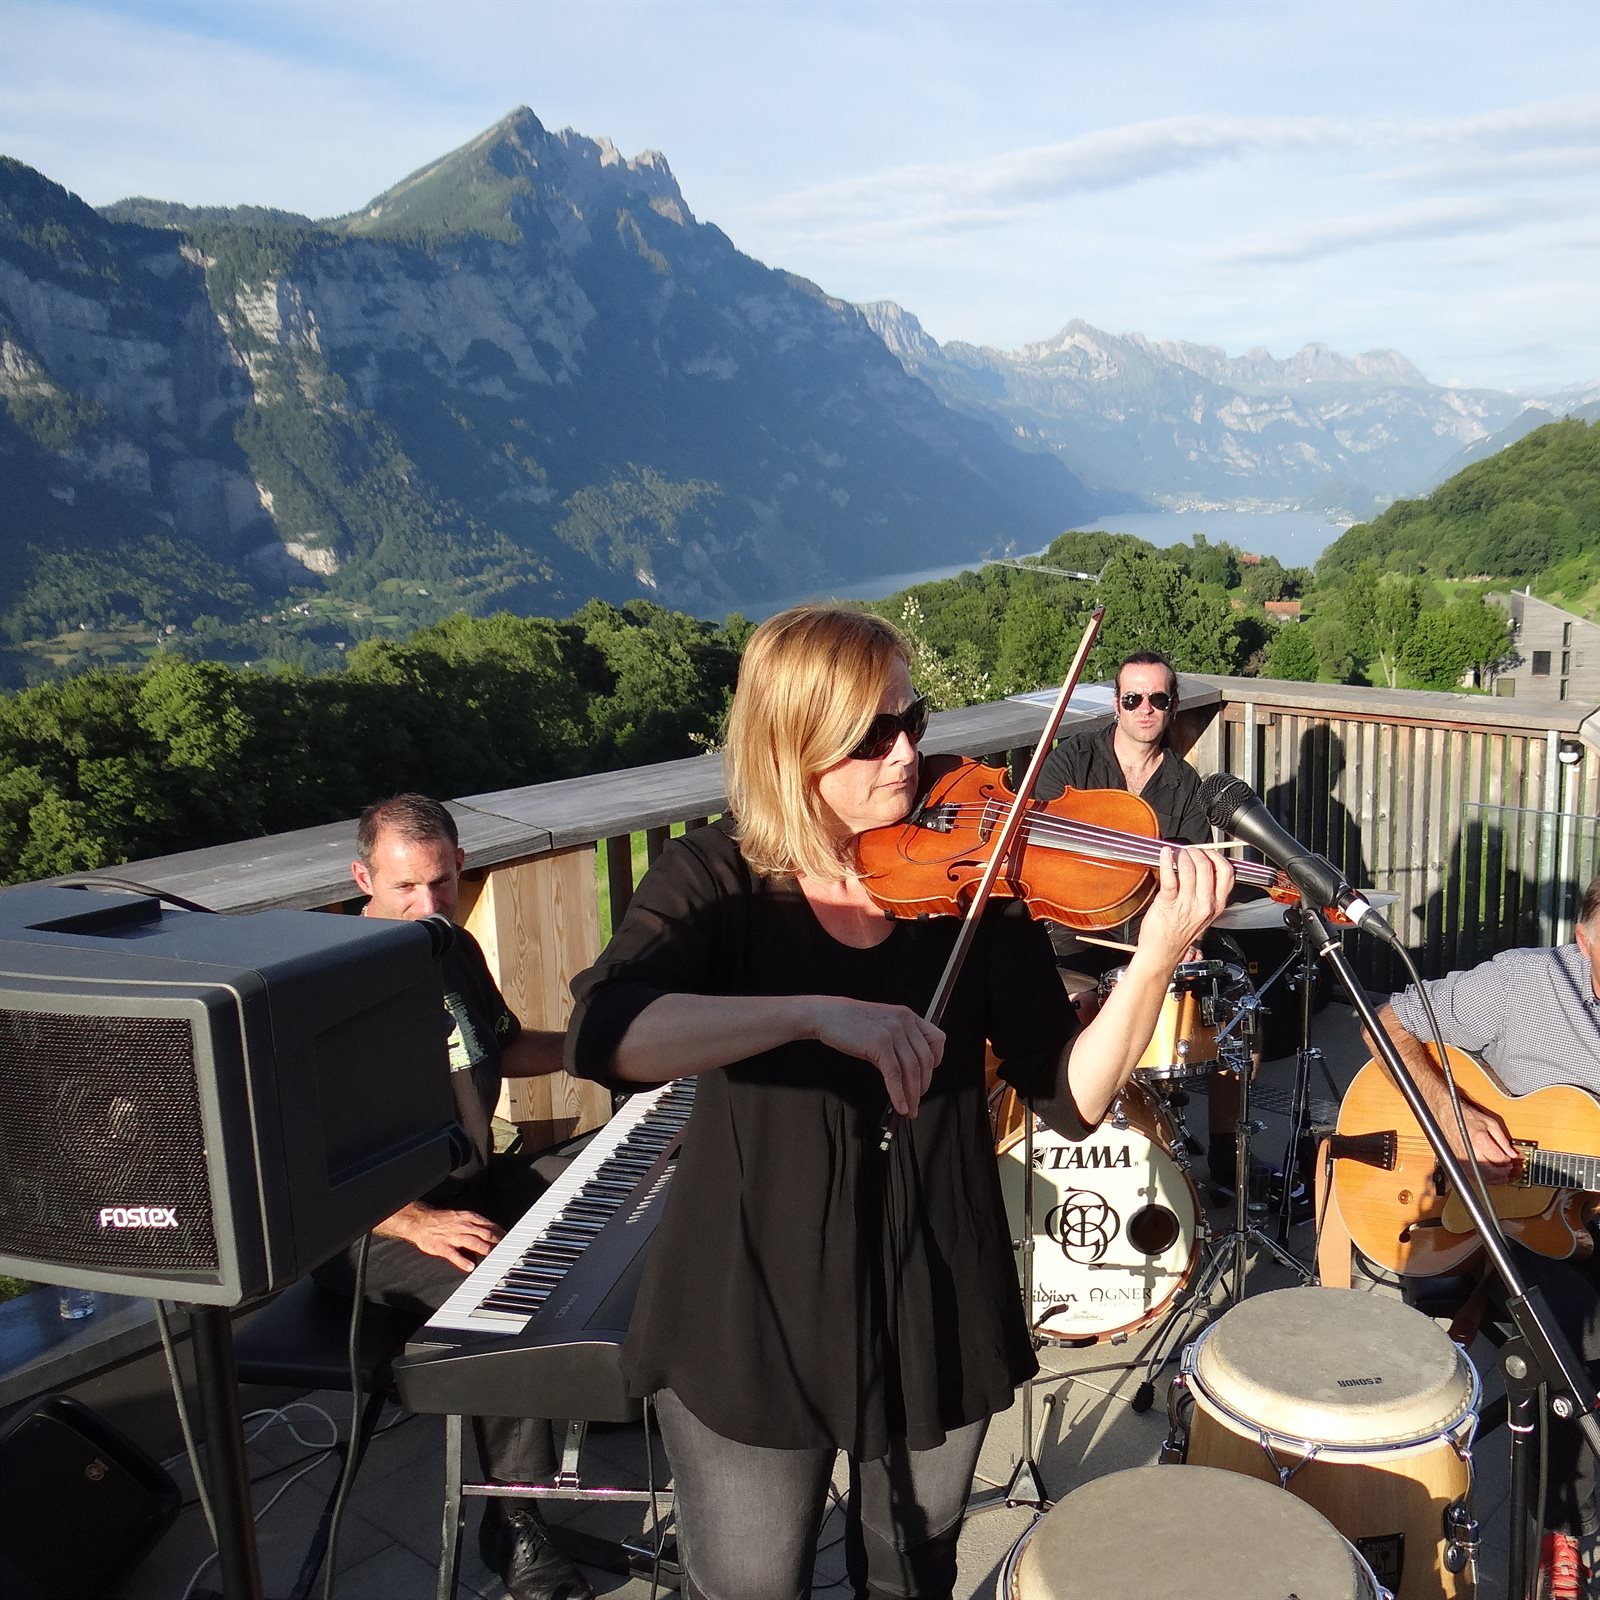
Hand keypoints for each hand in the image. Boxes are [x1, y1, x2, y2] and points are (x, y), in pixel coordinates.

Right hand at [381, 1203, 503, 1272]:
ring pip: (473, 1242)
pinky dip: (463, 1260)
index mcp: (468, 1218)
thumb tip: (490, 1231)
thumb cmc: (441, 1221)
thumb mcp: (461, 1217)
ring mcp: (453, 1236)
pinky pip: (454, 1254)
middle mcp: (463, 1226)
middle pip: (485, 1234)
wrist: (420, 1222)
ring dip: (485, 1250)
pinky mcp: (442, 1246)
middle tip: (508, 1250)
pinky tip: (470, 1267)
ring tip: (494, 1257)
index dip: (501, 1233)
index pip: (490, 1225)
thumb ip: (475, 1224)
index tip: (511, 1240)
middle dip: (498, 1242)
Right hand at [809, 997, 944, 1117]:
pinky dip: (898, 1093)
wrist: (827, 1015)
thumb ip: (899, 1043)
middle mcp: (904, 1021)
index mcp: (908, 1016)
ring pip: (912, 1070)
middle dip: (923, 1085)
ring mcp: (892, 1032)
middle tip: (917, 1101)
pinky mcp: (879, 1044)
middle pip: (926, 1060)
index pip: (937, 1040)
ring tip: (909, 1109)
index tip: (928, 1076)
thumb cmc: (851, 1022)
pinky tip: (898, 1104)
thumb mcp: (883, 1025)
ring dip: (912, 1094)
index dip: (937, 1061)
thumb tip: (907, 1073)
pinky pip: (894, 1075)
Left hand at [1136, 847, 1233, 968]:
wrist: (1162, 952)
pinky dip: (1167, 861)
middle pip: (1208, 867)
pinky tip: (1165, 854)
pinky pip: (1170, 877)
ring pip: (1190, 869)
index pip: (1227, 873)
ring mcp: (1187, 904)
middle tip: (1188, 850)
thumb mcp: (1203, 914)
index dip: (1217, 857)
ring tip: (1176, 853)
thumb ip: (1207, 893)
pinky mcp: (1168, 903)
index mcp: (1216, 905)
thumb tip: (1203, 866)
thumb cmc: (1179, 934)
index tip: (1207, 852)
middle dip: (1197, 852)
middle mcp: (1205, 904)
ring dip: (1182, 855)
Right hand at [1440, 1098, 1518, 1184]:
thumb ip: (1503, 1140)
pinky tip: (1489, 1174)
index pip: (1501, 1160)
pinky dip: (1483, 1178)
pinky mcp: (1457, 1162)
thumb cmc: (1464, 1115)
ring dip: (1495, 1179)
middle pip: (1492, 1173)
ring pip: (1482, 1178)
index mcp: (1480, 1141)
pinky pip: (1473, 1176)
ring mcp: (1462, 1159)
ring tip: (1502, 1175)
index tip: (1513, 1160)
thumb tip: (1512, 1153)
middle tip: (1510, 1169)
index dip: (1510, 1162)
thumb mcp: (1490, 1122)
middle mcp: (1470, 1153)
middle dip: (1504, 1173)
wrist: (1445, 1113)